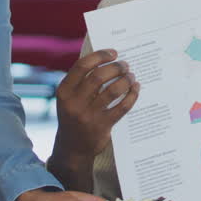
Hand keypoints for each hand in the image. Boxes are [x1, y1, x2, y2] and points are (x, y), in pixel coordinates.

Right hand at [49, 50, 139, 188]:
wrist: (73, 147)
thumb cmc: (74, 115)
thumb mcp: (69, 98)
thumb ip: (81, 80)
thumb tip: (105, 58)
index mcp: (64, 91)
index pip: (82, 66)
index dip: (100, 56)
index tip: (113, 53)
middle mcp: (74, 103)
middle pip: (99, 76)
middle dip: (116, 67)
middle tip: (125, 65)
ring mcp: (88, 116)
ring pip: (113, 91)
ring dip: (125, 80)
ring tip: (131, 76)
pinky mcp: (102, 126)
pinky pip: (122, 106)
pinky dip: (132, 95)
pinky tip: (135, 89)